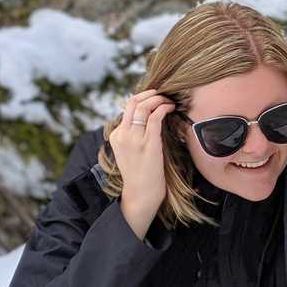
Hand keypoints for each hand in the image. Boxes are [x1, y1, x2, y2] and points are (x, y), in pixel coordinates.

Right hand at [109, 89, 175, 238]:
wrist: (141, 193)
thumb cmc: (141, 173)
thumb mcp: (131, 150)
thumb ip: (135, 134)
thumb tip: (150, 116)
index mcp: (116, 135)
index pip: (127, 108)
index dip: (143, 98)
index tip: (155, 97)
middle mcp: (122, 135)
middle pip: (132, 102)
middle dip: (149, 93)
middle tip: (163, 93)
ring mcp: (134, 139)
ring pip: (143, 107)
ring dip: (158, 99)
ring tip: (168, 100)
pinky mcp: (148, 144)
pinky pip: (154, 117)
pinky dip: (163, 108)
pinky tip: (170, 108)